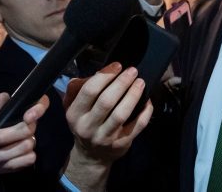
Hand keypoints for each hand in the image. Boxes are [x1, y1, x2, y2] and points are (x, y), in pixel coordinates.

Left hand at [0, 93, 48, 173]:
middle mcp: (25, 124)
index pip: (40, 103)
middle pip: (30, 128)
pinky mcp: (23, 158)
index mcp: (17, 109)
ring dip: (5, 152)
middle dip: (6, 136)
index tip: (26, 117)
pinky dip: (12, 162)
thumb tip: (4, 97)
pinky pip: (28, 159)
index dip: (39, 108)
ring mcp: (25, 141)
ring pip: (27, 145)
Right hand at [64, 62, 152, 190]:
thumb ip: (79, 88)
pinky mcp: (121, 144)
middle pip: (106, 101)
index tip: (117, 66)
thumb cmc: (84, 122)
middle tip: (132, 71)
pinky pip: (137, 126)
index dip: (105, 76)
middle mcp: (87, 127)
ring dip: (133, 95)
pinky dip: (145, 112)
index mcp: (74, 114)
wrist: (91, 155)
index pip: (89, 91)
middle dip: (122, 83)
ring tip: (140, 82)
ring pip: (121, 114)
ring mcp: (105, 137)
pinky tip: (148, 101)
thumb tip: (98, 72)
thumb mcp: (73, 106)